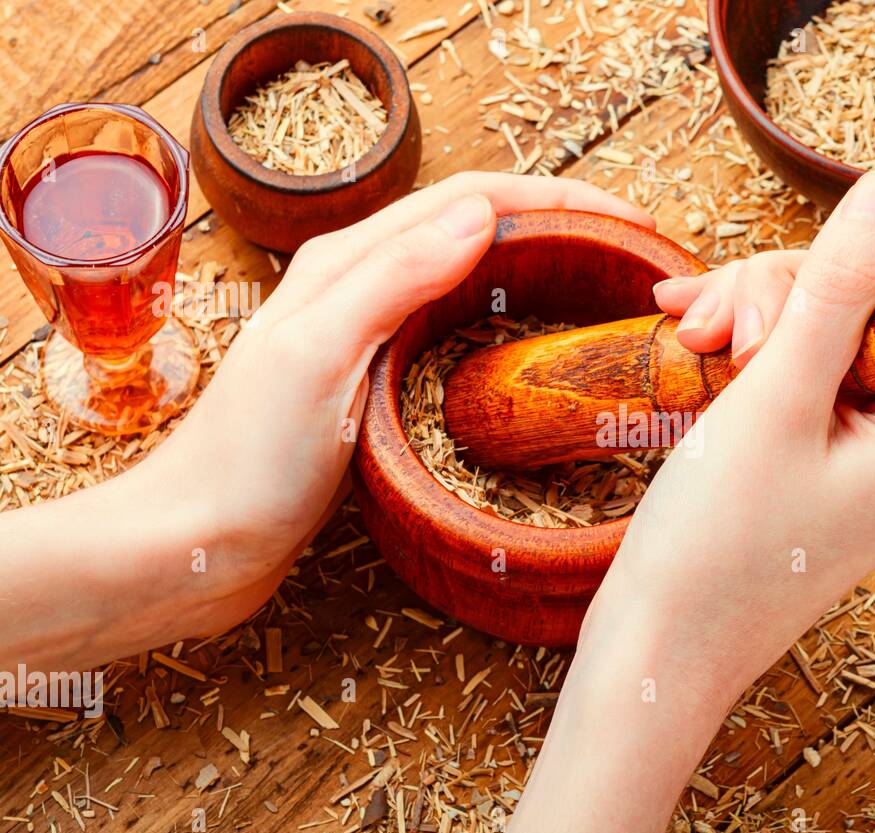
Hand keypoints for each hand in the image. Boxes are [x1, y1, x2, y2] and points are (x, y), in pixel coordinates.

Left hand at [0, 173, 652, 670]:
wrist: (194, 542)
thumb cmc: (247, 460)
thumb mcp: (321, 356)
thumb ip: (395, 278)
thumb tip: (482, 213)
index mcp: (347, 261)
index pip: (473, 197)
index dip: (557, 197)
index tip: (628, 221)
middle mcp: (359, 284)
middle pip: (475, 226)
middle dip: (556, 224)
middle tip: (628, 257)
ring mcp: (365, 334)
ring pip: (468, 276)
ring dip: (536, 268)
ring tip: (599, 292)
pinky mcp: (371, 383)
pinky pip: (453, 328)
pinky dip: (506, 321)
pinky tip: (533, 353)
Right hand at [495, 169, 874, 832]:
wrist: (659, 652)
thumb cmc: (718, 551)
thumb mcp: (775, 400)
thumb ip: (837, 290)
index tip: (813, 265)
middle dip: (800, 287)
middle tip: (718, 319)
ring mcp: (867, 452)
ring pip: (834, 328)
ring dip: (759, 311)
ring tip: (689, 334)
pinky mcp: (820, 458)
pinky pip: (803, 370)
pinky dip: (750, 348)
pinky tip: (689, 343)